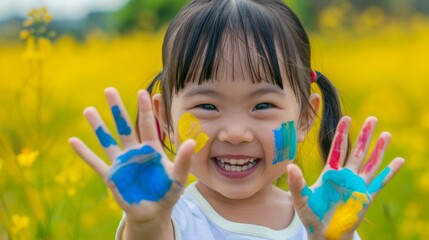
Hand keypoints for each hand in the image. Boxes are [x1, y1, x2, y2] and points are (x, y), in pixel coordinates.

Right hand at [69, 87, 194, 223]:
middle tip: (109, 90)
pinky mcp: (112, 176)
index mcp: (152, 149)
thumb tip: (191, 142)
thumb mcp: (178, 177)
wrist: (153, 212)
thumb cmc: (167, 192)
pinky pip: (96, 163)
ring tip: (88, 110)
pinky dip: (84, 153)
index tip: (142, 92)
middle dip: (117, 110)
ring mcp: (122, 163)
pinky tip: (72, 140)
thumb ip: (183, 160)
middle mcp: (135, 152)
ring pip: (108, 141)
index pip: (148, 125)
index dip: (146, 109)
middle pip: (125, 127)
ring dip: (98, 126)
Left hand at [287, 116, 403, 239]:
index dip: (342, 134)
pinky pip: (380, 182)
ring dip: (379, 149)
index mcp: (330, 173)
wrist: (323, 233)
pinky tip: (399, 161)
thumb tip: (290, 166)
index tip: (346, 118)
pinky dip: (389, 172)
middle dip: (364, 135)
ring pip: (370, 163)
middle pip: (357, 151)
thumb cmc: (310, 214)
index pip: (338, 149)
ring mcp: (357, 185)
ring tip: (386, 134)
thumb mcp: (300, 198)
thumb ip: (296, 183)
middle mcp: (345, 176)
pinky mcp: (366, 197)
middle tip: (372, 118)